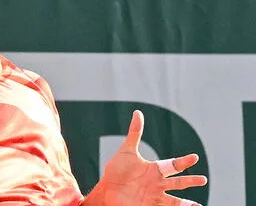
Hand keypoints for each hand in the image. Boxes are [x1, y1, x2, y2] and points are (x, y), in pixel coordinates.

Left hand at [87, 110, 207, 205]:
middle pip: (178, 183)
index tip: (195, 157)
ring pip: (174, 200)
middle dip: (190, 181)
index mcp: (155, 170)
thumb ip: (135, 133)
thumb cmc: (116, 170)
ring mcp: (154, 197)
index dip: (184, 161)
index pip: (173, 165)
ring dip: (186, 203)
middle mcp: (158, 184)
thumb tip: (138, 112)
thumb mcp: (127, 151)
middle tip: (203, 180)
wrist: (107, 190)